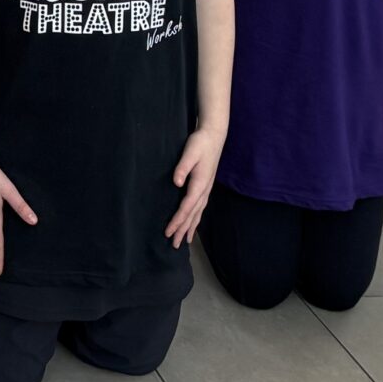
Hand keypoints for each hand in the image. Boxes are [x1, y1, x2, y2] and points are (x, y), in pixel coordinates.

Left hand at [166, 123, 224, 245]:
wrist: (214, 136)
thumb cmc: (200, 143)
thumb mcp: (190, 152)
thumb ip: (183, 167)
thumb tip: (176, 182)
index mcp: (199, 184)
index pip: (187, 207)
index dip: (178, 221)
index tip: (169, 232)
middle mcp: (204, 190)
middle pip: (193, 215)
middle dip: (183, 230)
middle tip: (174, 245)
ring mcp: (206, 189)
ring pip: (198, 214)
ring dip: (190, 228)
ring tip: (184, 241)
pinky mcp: (205, 187)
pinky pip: (200, 208)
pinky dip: (195, 219)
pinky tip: (193, 224)